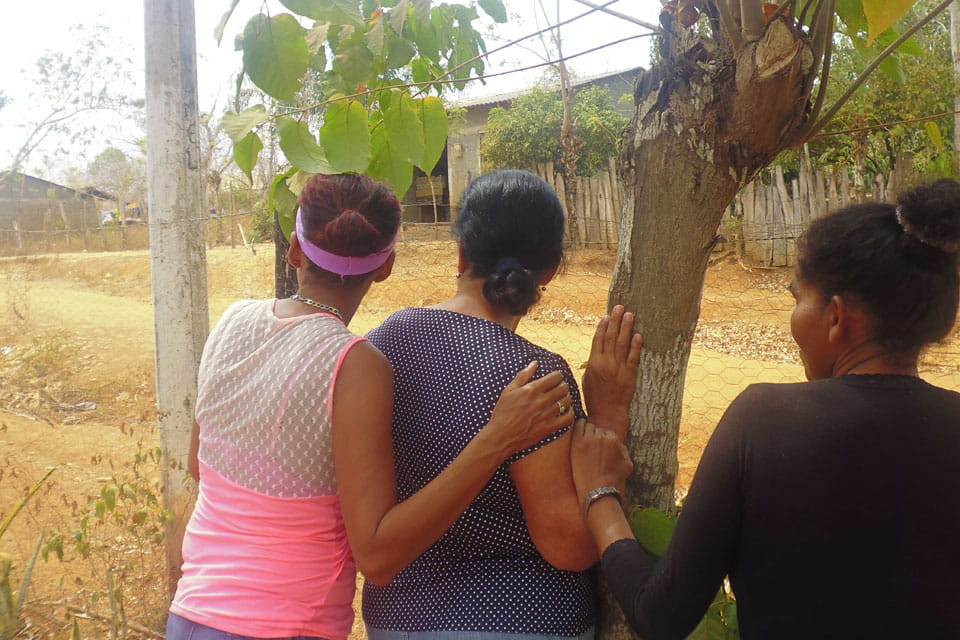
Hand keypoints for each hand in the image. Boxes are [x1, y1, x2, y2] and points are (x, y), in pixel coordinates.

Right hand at [483, 361, 574, 458]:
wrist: (501, 436)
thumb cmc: (502, 412)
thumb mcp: (509, 391)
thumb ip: (523, 375)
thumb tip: (535, 363)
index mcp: (531, 390)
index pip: (554, 377)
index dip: (558, 375)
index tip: (556, 377)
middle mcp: (540, 401)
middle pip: (563, 388)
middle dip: (563, 385)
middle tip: (561, 387)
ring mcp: (546, 415)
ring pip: (566, 401)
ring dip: (567, 397)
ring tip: (563, 397)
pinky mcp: (549, 428)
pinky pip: (567, 418)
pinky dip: (570, 412)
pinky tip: (566, 410)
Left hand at [570, 419, 632, 502]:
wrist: (599, 491)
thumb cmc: (614, 480)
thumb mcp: (628, 465)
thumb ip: (623, 450)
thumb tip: (617, 443)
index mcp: (614, 440)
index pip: (607, 433)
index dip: (603, 441)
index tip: (598, 449)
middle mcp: (602, 437)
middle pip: (597, 430)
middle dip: (595, 437)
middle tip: (591, 449)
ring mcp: (589, 439)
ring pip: (587, 427)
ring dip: (586, 433)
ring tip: (584, 445)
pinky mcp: (578, 443)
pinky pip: (577, 426)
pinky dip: (578, 426)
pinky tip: (577, 432)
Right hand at [581, 305, 642, 435]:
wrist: (607, 413)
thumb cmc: (595, 396)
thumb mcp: (587, 378)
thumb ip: (592, 362)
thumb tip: (598, 349)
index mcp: (593, 363)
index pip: (598, 339)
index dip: (603, 326)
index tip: (606, 315)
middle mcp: (605, 363)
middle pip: (610, 337)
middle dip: (615, 320)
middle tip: (620, 307)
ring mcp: (618, 368)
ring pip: (622, 343)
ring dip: (626, 327)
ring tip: (630, 315)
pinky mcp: (629, 375)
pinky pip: (633, 357)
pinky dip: (636, 345)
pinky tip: (638, 335)